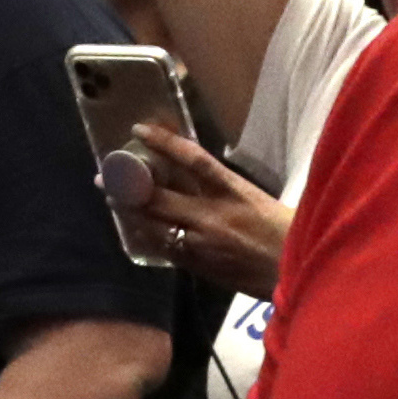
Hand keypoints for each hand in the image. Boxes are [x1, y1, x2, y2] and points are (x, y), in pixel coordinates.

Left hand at [100, 123, 292, 298]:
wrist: (291, 268)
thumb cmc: (279, 228)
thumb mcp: (252, 196)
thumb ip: (220, 186)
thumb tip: (189, 174)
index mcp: (230, 189)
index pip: (191, 158)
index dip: (163, 141)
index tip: (139, 130)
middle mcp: (211, 214)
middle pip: (159, 195)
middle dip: (129, 184)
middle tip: (106, 174)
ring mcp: (201, 243)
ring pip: (154, 225)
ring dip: (131, 212)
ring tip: (114, 201)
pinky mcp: (198, 266)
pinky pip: (164, 249)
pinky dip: (148, 237)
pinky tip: (135, 230)